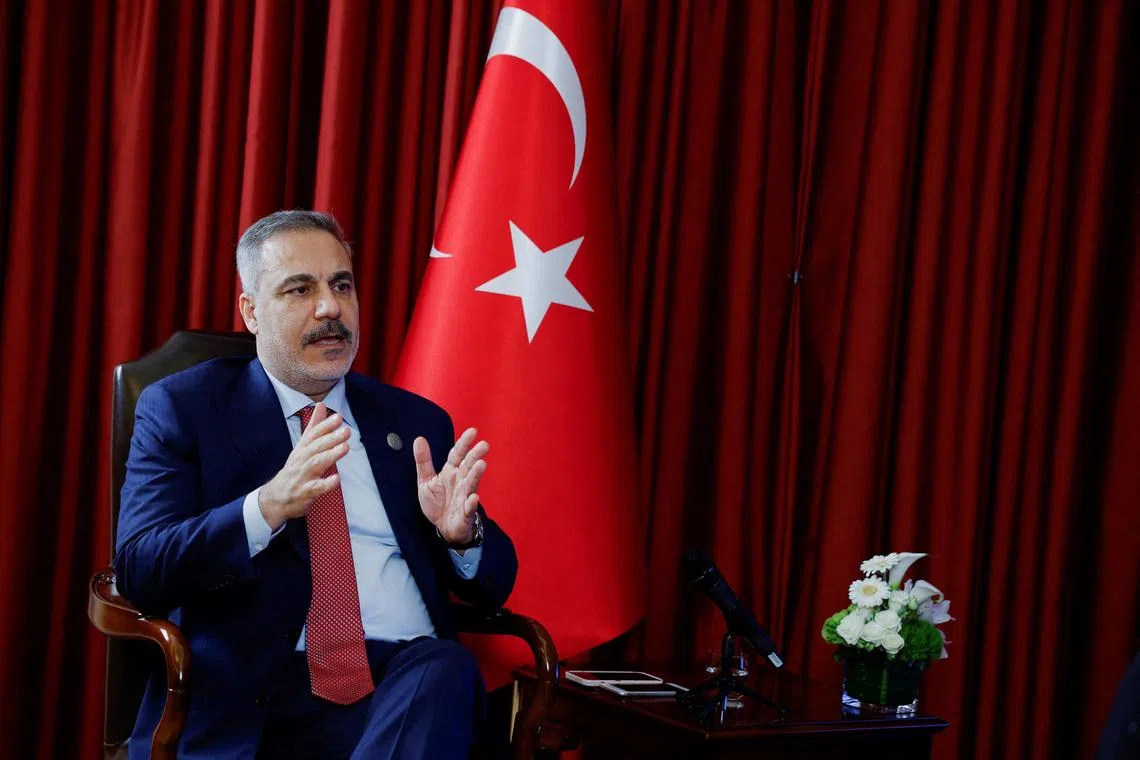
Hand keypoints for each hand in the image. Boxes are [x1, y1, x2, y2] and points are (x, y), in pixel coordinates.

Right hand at [259, 403, 350, 530]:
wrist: (276, 497)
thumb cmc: (294, 469)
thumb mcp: (302, 446)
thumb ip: (314, 426)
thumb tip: (321, 405)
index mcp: (302, 448)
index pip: (313, 434)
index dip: (325, 425)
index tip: (338, 417)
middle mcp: (302, 460)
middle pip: (316, 447)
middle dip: (331, 438)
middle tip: (346, 430)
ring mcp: (303, 476)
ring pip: (316, 464)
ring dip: (330, 455)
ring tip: (345, 448)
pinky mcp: (305, 492)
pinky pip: (316, 488)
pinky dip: (326, 483)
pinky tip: (337, 478)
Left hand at [413, 427, 488, 543]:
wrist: (442, 528)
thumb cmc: (437, 503)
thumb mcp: (425, 480)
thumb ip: (423, 460)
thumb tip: (419, 439)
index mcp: (450, 472)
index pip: (457, 455)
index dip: (464, 443)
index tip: (473, 431)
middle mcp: (460, 482)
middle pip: (468, 466)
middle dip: (475, 455)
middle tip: (484, 445)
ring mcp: (464, 497)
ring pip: (471, 484)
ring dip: (476, 475)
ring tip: (481, 465)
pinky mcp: (465, 513)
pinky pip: (469, 508)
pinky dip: (471, 503)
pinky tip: (473, 498)